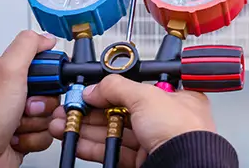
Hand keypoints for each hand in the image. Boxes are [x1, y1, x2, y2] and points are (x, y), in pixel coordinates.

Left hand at [0, 30, 59, 166]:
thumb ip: (27, 46)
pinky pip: (47, 131)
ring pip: (51, 113)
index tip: (44, 82)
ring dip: (40, 121)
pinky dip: (36, 136)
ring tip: (20, 124)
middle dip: (45, 103)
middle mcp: (12, 93)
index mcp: (6, 74)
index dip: (50, 75)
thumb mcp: (8, 71)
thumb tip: (47, 37)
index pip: (43, 65)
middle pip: (52, 92)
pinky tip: (20, 135)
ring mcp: (19, 114)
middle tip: (29, 106)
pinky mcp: (25, 133)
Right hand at [49, 74, 215, 167]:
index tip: (89, 91)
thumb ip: (118, 88)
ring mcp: (154, 141)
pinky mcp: (143, 161)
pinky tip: (77, 142)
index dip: (112, 89)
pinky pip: (114, 151)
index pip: (138, 89)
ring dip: (87, 128)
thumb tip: (96, 87)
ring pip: (115, 132)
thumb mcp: (147, 97)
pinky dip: (93, 147)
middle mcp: (167, 119)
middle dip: (92, 110)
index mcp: (177, 98)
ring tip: (64, 124)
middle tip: (70, 108)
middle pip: (122, 111)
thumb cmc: (183, 133)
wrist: (184, 166)